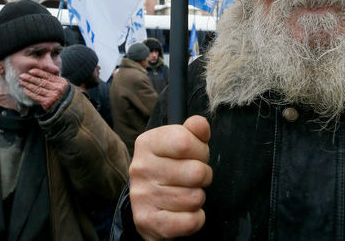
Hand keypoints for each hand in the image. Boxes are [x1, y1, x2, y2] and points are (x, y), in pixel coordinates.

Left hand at [19, 68, 68, 110]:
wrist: (66, 107)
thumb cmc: (61, 93)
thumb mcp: (61, 84)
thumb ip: (53, 78)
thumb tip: (41, 70)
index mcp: (60, 82)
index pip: (48, 76)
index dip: (38, 73)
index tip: (30, 71)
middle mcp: (57, 89)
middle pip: (41, 82)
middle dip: (30, 78)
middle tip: (22, 76)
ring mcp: (52, 96)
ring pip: (37, 89)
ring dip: (28, 85)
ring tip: (21, 82)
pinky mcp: (47, 103)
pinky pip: (36, 96)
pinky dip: (29, 93)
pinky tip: (25, 90)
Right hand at [129, 115, 211, 239]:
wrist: (147, 205)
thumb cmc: (168, 169)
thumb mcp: (178, 144)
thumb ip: (192, 131)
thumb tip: (200, 124)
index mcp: (147, 143)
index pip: (185, 141)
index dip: (201, 150)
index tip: (197, 155)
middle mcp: (141, 168)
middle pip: (195, 172)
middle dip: (203, 176)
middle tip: (193, 177)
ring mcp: (142, 195)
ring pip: (195, 198)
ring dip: (198, 198)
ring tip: (185, 193)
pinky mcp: (147, 221)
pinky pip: (190, 221)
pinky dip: (196, 218)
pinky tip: (184, 212)